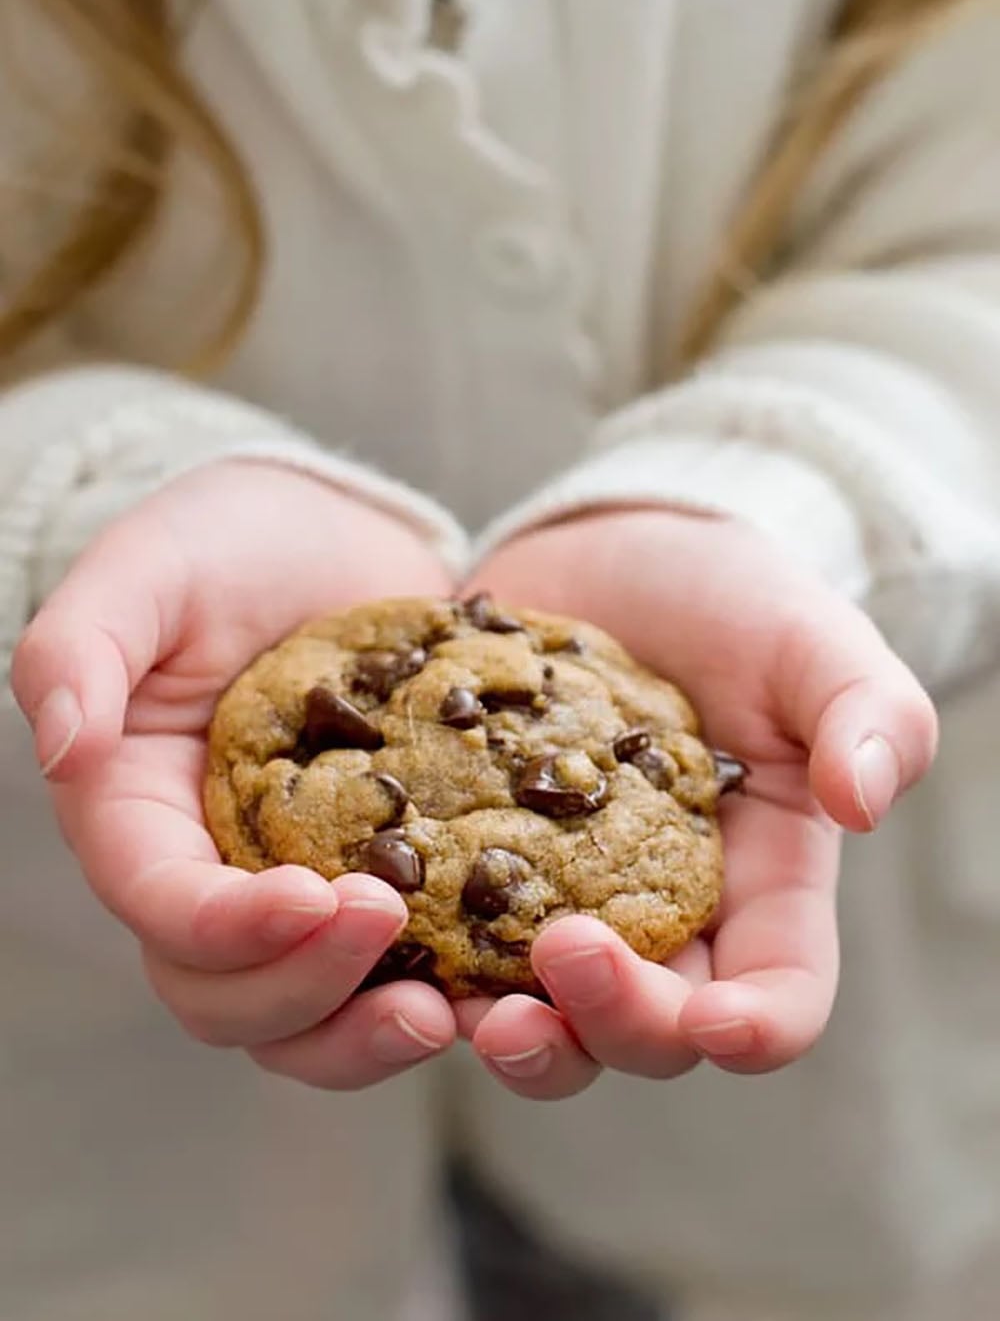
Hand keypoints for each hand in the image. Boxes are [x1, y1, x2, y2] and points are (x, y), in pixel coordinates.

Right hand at [12, 462, 457, 1088]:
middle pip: (223, 995)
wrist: (331, 535)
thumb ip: (81, 646)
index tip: (314, 899)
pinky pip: (392, 977)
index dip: (226, 928)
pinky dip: (437, 998)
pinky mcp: (378, 881)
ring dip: (364, 1033)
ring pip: (302, 1018)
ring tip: (451, 1011)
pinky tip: (502, 985)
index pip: (160, 905)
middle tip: (391, 928)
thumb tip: (63, 746)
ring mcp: (292, 886)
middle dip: (303, 988)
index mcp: (136, 812)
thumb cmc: (227, 542)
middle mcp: (207, 872)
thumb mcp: (148, 568)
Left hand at [459, 509, 936, 1098]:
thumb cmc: (728, 600)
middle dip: (612, 1023)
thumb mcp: (808, 639)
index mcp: (760, 887)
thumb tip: (865, 801)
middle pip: (651, 1033)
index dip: (754, 1030)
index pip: (775, 996)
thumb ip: (864, 711)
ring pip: (545, 1020)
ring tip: (466, 1005)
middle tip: (560, 959)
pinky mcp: (473, 869)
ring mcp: (561, 902)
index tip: (716, 1022)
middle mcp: (662, 921)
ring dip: (513, 1035)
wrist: (612, 553)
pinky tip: (388, 932)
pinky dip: (422, 967)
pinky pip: (449, 948)